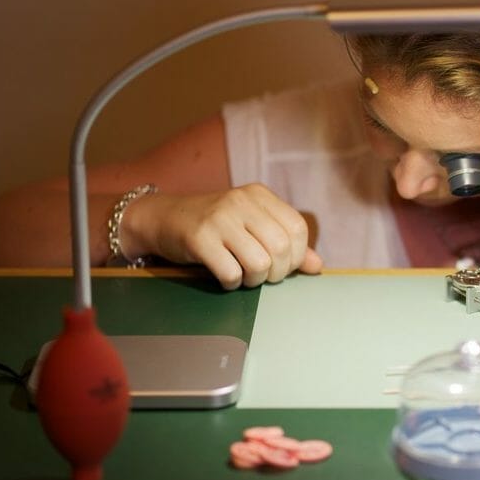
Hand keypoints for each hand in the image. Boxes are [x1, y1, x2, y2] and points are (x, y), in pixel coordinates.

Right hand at [125, 183, 322, 289]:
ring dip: (255, 280)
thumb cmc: (215, 226)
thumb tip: (317, 266)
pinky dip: (232, 284)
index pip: (297, 228)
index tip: (282, 265)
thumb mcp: (251, 225)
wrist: (163, 218)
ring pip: (259, 263)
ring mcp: (219, 218)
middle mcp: (241, 201)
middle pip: (281, 248)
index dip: (295, 255)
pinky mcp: (199, 238)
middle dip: (276, 272)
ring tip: (244, 276)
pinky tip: (225, 277)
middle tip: (263, 276)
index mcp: (259, 195)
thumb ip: (285, 242)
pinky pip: (231, 273)